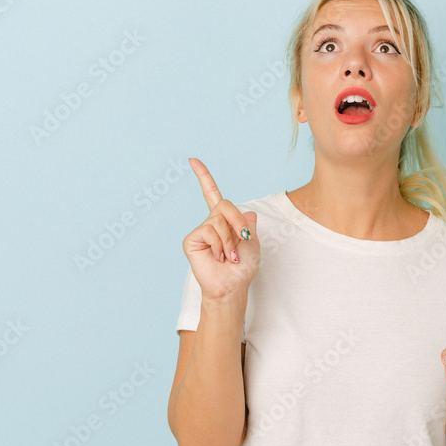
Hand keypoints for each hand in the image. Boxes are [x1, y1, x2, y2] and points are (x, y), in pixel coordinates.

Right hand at [182, 157, 259, 299]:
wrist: (232, 286)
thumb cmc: (243, 268)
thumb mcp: (253, 242)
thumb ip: (249, 225)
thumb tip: (248, 213)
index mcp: (224, 221)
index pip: (212, 194)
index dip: (203, 177)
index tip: (192, 160)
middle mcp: (210, 223)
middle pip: (225, 205)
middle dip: (238, 222)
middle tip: (244, 239)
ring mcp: (200, 231)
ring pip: (219, 220)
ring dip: (230, 240)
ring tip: (229, 256)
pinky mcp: (192, 240)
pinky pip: (209, 231)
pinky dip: (220, 245)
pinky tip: (218, 257)